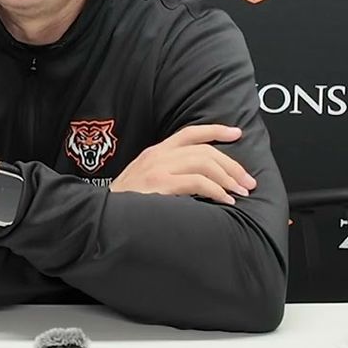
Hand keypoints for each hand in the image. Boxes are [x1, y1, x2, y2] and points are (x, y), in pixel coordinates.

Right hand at [109, 124, 256, 204]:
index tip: (237, 133)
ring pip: (204, 163)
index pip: (189, 133)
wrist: (99, 216)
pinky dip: (216, 191)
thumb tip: (200, 182)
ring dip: (228, 178)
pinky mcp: (158, 184)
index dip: (216, 130)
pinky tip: (225, 201)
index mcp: (154, 153)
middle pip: (204, 150)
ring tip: (240, 193)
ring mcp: (157, 169)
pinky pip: (196, 182)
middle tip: (248, 181)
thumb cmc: (125, 205)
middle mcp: (157, 156)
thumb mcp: (144, 181)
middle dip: (232, 164)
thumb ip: (167, 175)